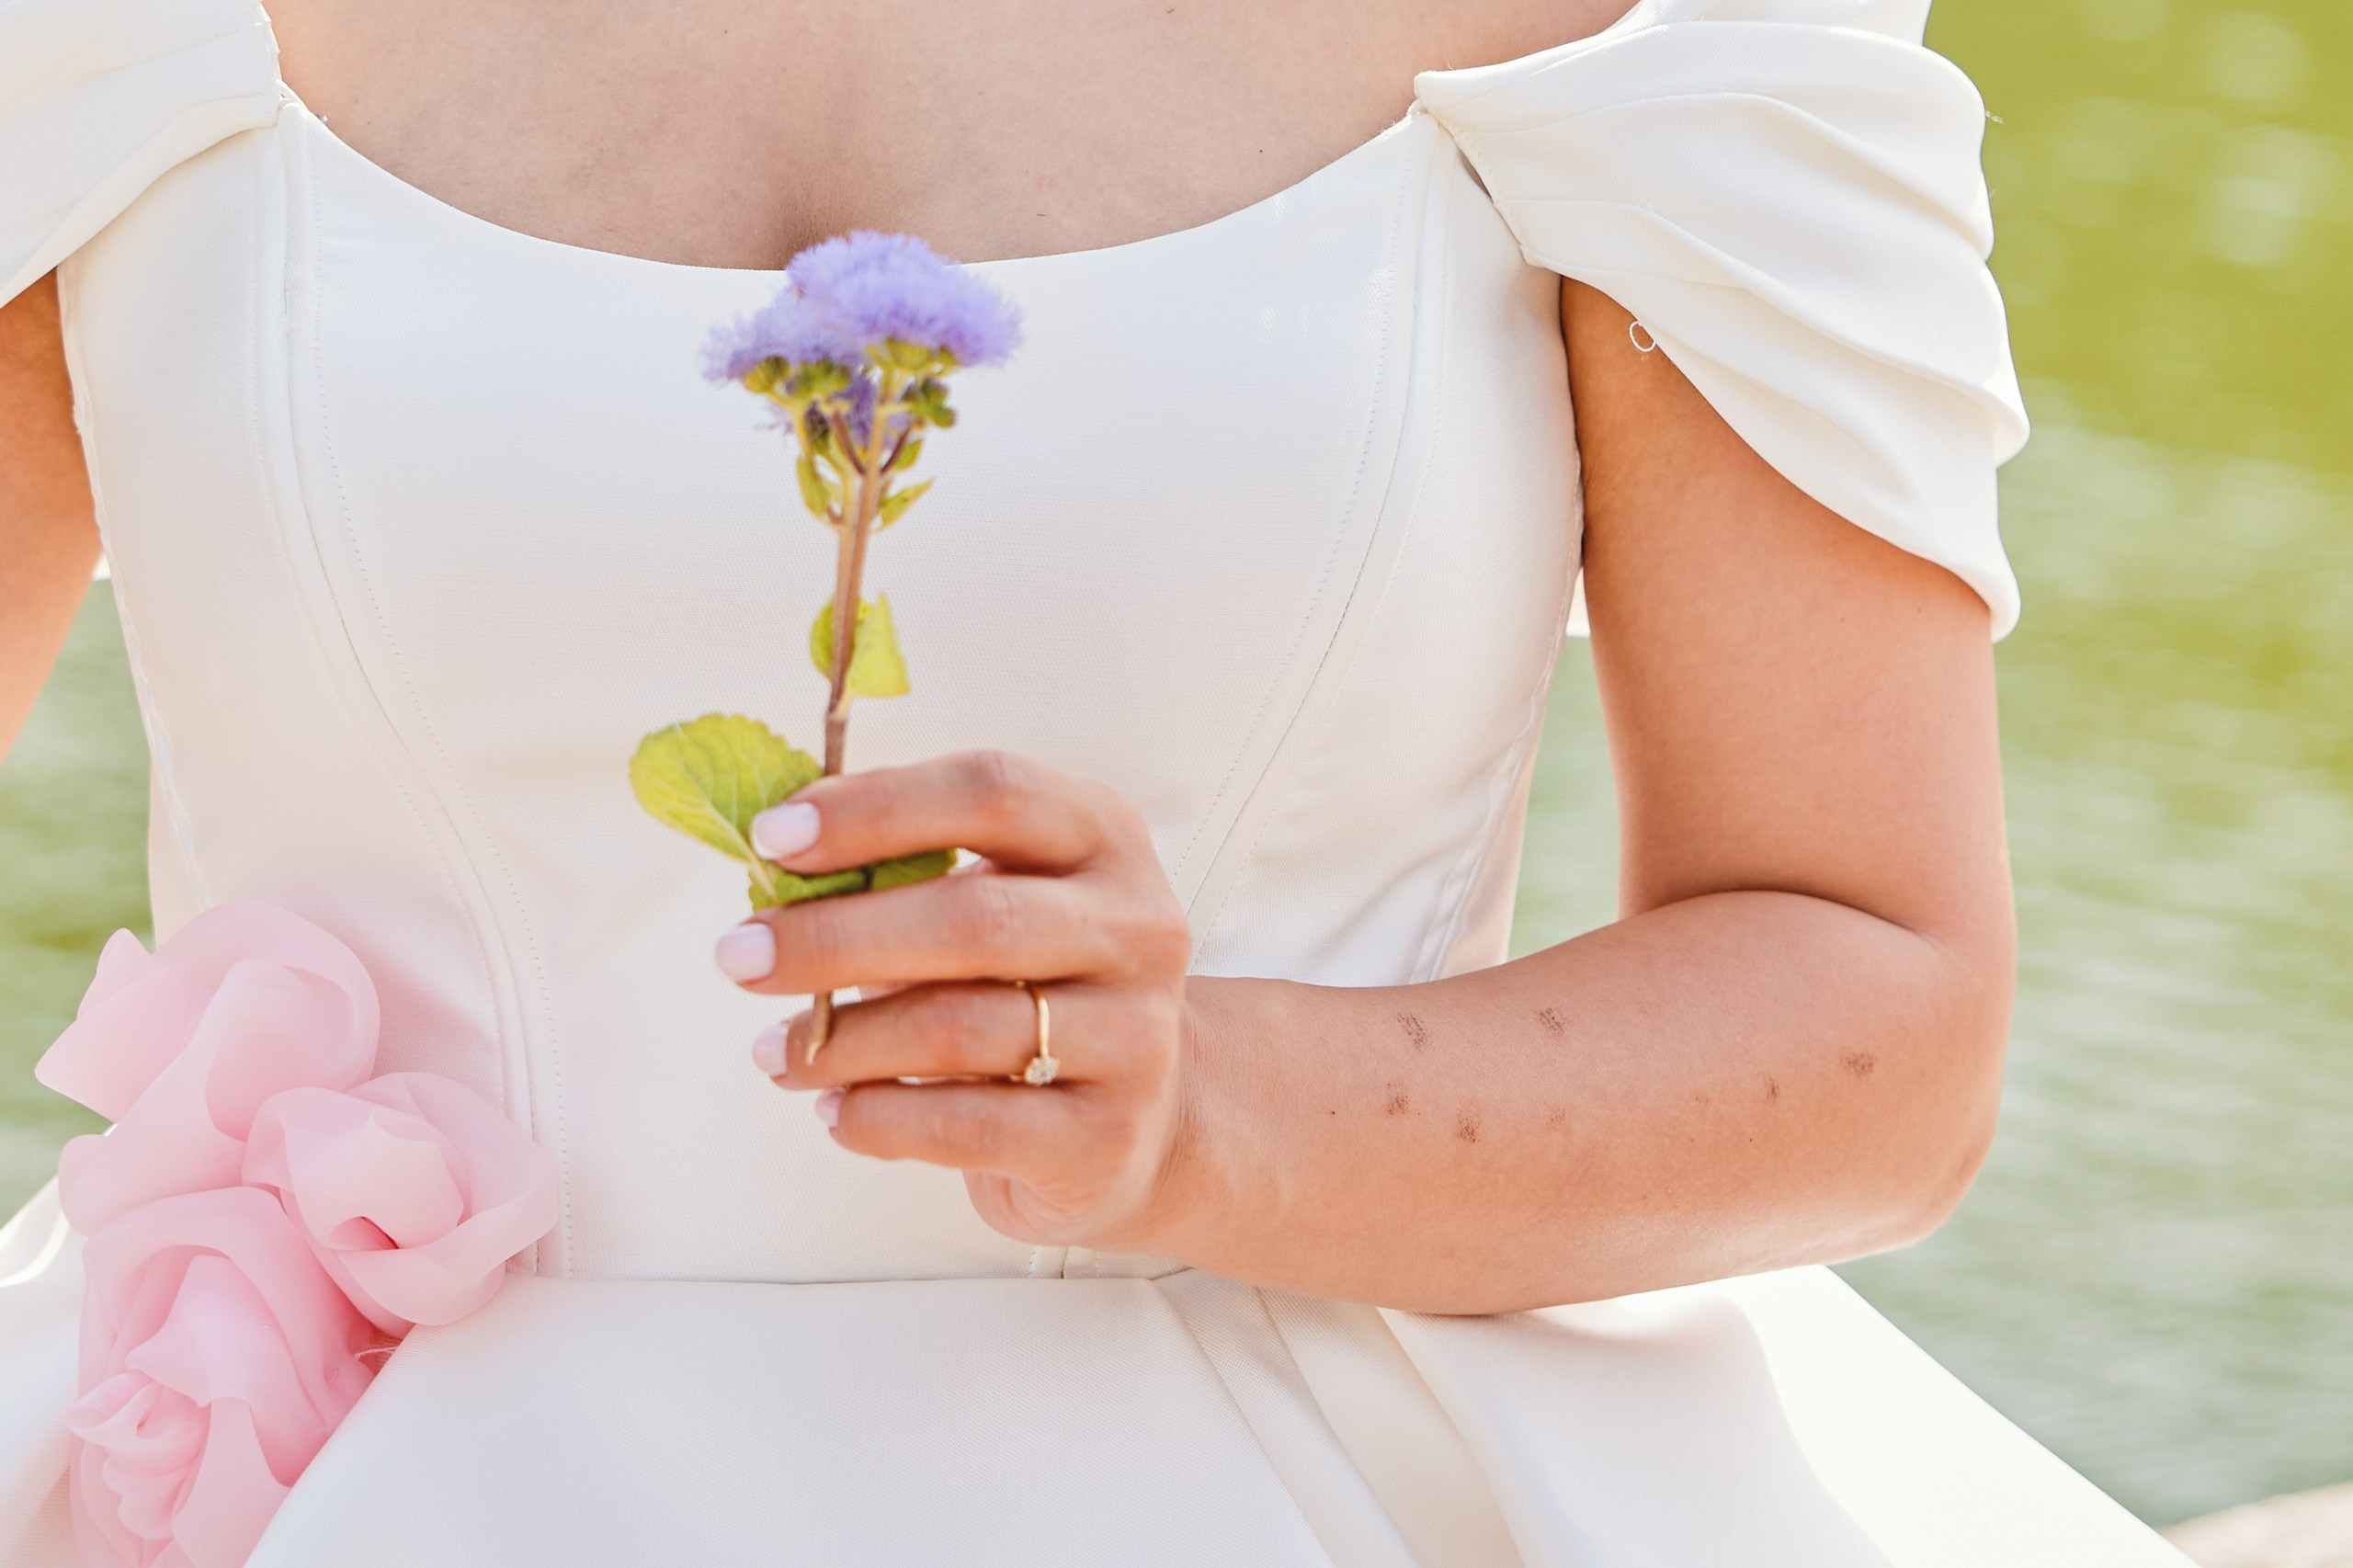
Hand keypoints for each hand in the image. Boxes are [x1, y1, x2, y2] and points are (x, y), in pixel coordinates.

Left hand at [711, 752, 1197, 1249]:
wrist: (1148, 1119)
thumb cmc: (1035, 986)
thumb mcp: (997, 900)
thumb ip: (903, 873)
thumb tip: (766, 862)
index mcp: (1102, 835)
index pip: (990, 792)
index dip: (874, 810)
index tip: (771, 838)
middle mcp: (1137, 927)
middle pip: (973, 917)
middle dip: (834, 936)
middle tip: (738, 955)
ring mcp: (1134, 1036)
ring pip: (959, 1029)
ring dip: (840, 1040)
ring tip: (771, 1051)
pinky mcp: (1107, 1137)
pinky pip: (966, 1127)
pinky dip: (878, 1118)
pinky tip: (833, 1111)